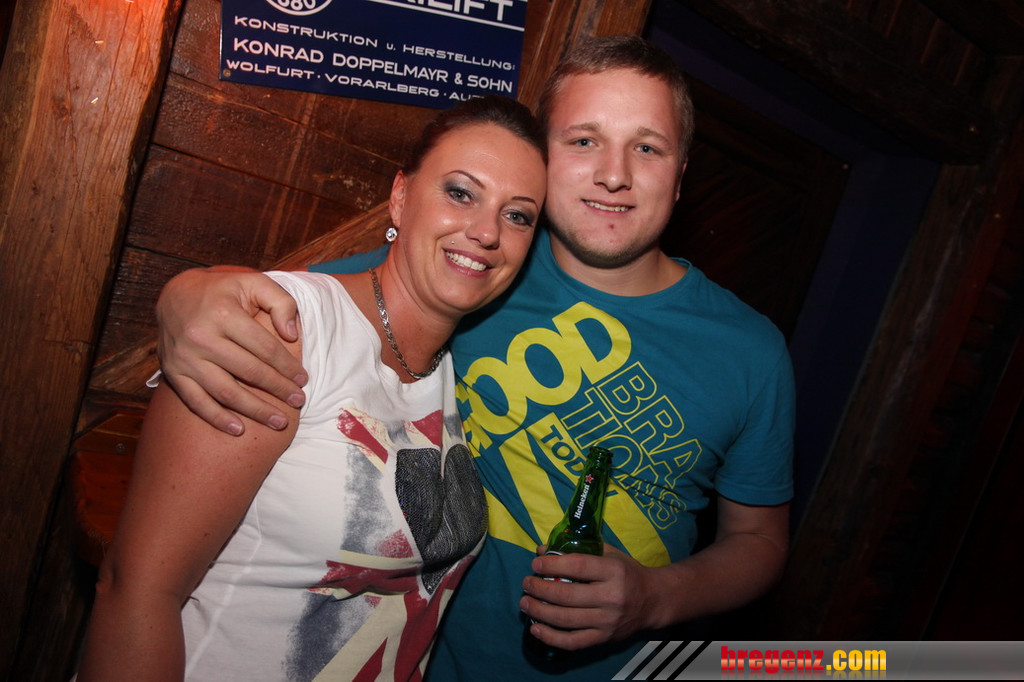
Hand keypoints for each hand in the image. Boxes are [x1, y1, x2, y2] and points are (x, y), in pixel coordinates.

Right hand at [155, 266, 305, 434]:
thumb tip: (292, 335)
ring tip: (279, 422)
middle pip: (249, 372)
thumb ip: (280, 301)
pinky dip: (217, 418)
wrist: (174, 295)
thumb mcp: (253, 282)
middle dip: (278, 390)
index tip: (303, 379)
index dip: (287, 366)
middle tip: (298, 402)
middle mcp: (201, 337)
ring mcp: (184, 358)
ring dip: (255, 410)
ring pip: (226, 391)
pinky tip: (239, 430)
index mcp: (223, 314)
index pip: (264, 348)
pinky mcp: (173, 373)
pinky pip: (196, 401)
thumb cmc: (222, 291)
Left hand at [519, 545, 655, 649]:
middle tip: (526, 583)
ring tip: (525, 602)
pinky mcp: (603, 639)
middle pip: (567, 595)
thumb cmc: (627, 573)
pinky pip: (573, 642)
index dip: (553, 564)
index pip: (578, 566)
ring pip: (566, 619)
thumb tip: (542, 549)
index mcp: (614, 571)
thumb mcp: (609, 554)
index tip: (536, 563)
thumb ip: (578, 550)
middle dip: (540, 588)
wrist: (653, 601)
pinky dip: (551, 637)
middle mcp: (612, 597)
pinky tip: (535, 628)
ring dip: (539, 611)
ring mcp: (607, 621)